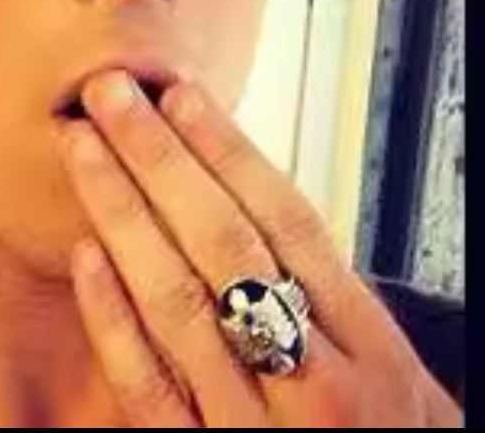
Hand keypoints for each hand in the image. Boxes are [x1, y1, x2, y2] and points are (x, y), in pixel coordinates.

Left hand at [58, 72, 461, 426]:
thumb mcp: (400, 384)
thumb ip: (332, 302)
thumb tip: (248, 194)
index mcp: (373, 355)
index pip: (291, 225)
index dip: (229, 151)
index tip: (180, 94)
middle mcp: (318, 391)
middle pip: (227, 247)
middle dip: (161, 161)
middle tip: (111, 95)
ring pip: (179, 304)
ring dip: (122, 214)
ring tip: (84, 148)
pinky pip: (150, 390)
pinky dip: (112, 319)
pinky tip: (84, 253)